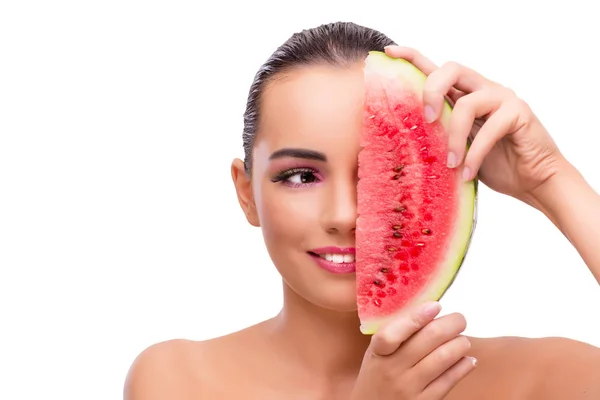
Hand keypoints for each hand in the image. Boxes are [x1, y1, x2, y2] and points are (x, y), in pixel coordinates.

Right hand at [351, 302, 475, 399]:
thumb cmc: (379, 374)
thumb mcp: (377, 353)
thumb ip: (396, 332)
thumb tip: (429, 308)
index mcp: (378, 352)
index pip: (392, 333)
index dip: (416, 317)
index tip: (435, 306)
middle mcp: (392, 369)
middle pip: (428, 339)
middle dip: (452, 324)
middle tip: (460, 320)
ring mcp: (408, 387)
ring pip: (443, 358)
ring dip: (461, 344)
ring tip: (463, 341)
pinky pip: (449, 380)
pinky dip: (464, 366)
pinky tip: (467, 360)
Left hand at [383, 45, 566, 202]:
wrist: (533, 180)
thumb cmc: (495, 164)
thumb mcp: (458, 149)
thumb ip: (439, 136)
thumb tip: (403, 141)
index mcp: (464, 95)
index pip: (437, 70)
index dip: (413, 57)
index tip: (389, 52)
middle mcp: (482, 90)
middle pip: (452, 69)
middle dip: (431, 90)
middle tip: (426, 119)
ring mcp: (502, 98)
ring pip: (467, 104)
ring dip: (453, 138)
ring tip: (451, 164)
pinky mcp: (519, 113)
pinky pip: (489, 129)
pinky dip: (474, 154)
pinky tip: (467, 173)